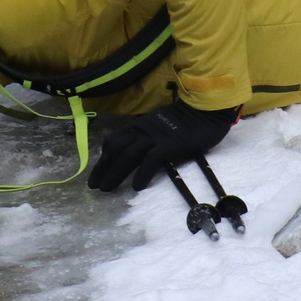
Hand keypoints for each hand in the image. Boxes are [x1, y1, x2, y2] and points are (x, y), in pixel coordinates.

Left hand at [87, 100, 237, 191]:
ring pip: (128, 156)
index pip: (114, 140)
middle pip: (116, 149)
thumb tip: (138, 148)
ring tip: (107, 189)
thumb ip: (148, 134)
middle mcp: (143, 130)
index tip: (99, 170)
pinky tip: (136, 187)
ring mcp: (155, 137)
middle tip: (94, 186)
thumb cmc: (187, 119)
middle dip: (102, 168)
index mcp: (140, 125)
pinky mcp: (169, 145)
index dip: (104, 156)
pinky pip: (150, 161)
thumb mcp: (160, 123)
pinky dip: (142, 174)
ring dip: (115, 173)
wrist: (206, 111)